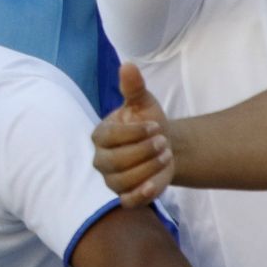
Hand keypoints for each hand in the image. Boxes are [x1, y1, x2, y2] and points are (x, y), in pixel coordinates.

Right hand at [92, 64, 173, 204]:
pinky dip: (141, 195)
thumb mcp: (144, 103)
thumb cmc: (150, 123)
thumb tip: (128, 65)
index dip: (134, 133)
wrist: (167, 146)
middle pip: (115, 162)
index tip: (156, 126)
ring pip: (123, 181)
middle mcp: (101, 159)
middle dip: (143, 152)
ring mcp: (111, 179)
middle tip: (164, 142)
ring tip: (166, 156)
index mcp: (100, 136)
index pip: (109, 137)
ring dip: (149, 169)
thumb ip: (134, 88)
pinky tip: (155, 183)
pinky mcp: (125, 195)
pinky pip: (128, 201)